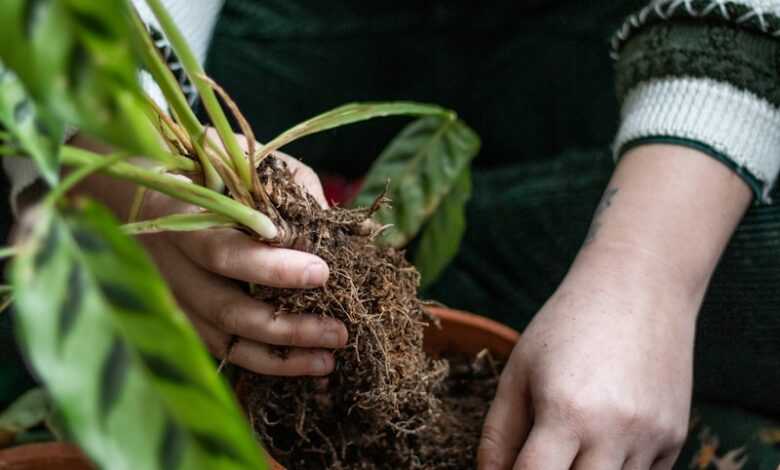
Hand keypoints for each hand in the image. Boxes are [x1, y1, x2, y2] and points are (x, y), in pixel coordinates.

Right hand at [71, 132, 347, 376]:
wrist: (141, 187)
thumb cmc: (207, 167)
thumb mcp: (246, 160)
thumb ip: (289, 190)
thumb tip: (340, 230)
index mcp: (181, 218)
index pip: (224, 251)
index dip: (271, 268)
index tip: (322, 272)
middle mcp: (170, 265)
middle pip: (226, 308)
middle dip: (286, 325)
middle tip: (338, 331)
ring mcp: (173, 296)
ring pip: (224, 339)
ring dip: (278, 357)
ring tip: (327, 362)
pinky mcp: (184, 316)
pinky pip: (222, 349)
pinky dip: (263, 362)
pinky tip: (302, 365)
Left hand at [478, 250, 694, 468]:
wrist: (641, 287)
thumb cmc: (568, 325)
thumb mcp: (520, 370)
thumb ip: (499, 433)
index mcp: (566, 411)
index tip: (511, 469)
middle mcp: (613, 431)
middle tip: (542, 452)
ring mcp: (651, 438)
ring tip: (573, 436)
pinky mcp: (675, 438)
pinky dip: (616, 469)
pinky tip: (604, 436)